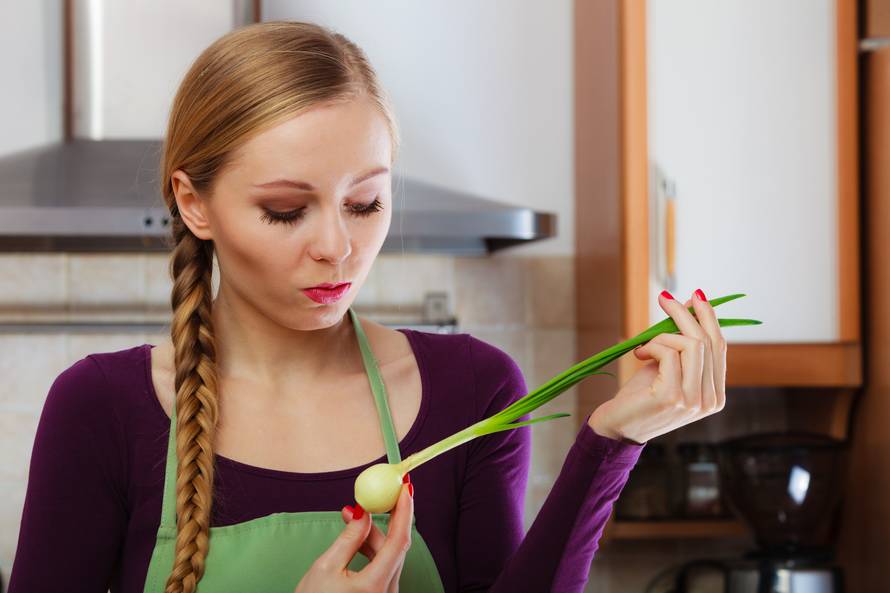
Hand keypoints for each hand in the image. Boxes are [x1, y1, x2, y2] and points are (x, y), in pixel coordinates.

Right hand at [293, 483, 412, 592]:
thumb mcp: (325, 568)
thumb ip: (349, 538)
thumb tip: (364, 512)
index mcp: (374, 586)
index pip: (399, 541)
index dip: (404, 511)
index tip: (405, 488)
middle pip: (393, 547)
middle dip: (383, 519)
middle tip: (371, 497)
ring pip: (388, 557)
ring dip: (373, 535)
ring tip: (350, 518)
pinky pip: (383, 568)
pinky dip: (372, 551)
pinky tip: (356, 540)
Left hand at [589, 289, 726, 443]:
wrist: (616, 428)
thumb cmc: (640, 397)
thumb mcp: (668, 368)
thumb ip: (683, 344)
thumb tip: (693, 302)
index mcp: (715, 395)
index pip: (720, 347)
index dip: (709, 318)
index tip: (696, 295)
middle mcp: (710, 401)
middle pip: (707, 341)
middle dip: (686, 313)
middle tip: (664, 298)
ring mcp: (694, 401)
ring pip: (691, 345)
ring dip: (663, 333)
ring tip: (645, 344)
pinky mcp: (672, 397)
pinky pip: (668, 354)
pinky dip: (652, 346)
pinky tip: (640, 355)